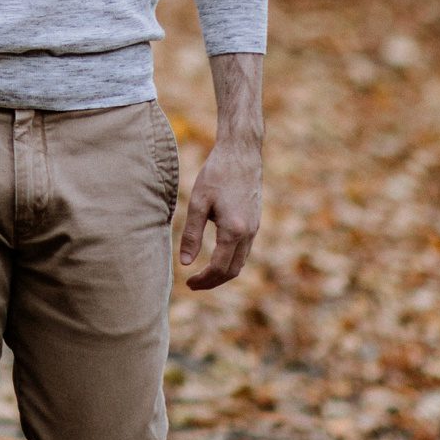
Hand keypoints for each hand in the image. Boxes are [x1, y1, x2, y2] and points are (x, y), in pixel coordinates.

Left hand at [178, 133, 260, 289]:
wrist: (242, 154)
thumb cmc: (217, 174)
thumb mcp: (198, 202)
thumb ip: (191, 234)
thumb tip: (184, 263)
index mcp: (234, 231)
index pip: (219, 268)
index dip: (203, 280)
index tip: (187, 284)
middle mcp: (248, 233)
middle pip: (233, 271)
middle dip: (213, 282)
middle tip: (192, 285)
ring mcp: (254, 228)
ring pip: (241, 262)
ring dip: (222, 273)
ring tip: (202, 275)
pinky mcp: (255, 222)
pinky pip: (244, 250)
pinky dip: (230, 260)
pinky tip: (216, 256)